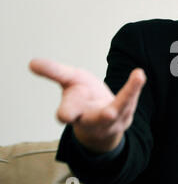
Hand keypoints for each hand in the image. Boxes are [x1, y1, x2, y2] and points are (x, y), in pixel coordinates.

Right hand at [29, 58, 145, 152]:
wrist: (102, 119)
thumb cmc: (83, 97)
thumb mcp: (69, 82)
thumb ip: (54, 72)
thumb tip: (32, 63)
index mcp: (74, 112)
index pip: (68, 113)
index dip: (66, 114)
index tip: (64, 116)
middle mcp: (93, 119)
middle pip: (96, 119)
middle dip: (103, 116)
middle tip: (110, 113)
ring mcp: (112, 120)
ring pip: (120, 108)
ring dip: (129, 93)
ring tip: (138, 76)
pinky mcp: (126, 115)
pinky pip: (131, 101)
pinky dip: (135, 88)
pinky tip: (139, 74)